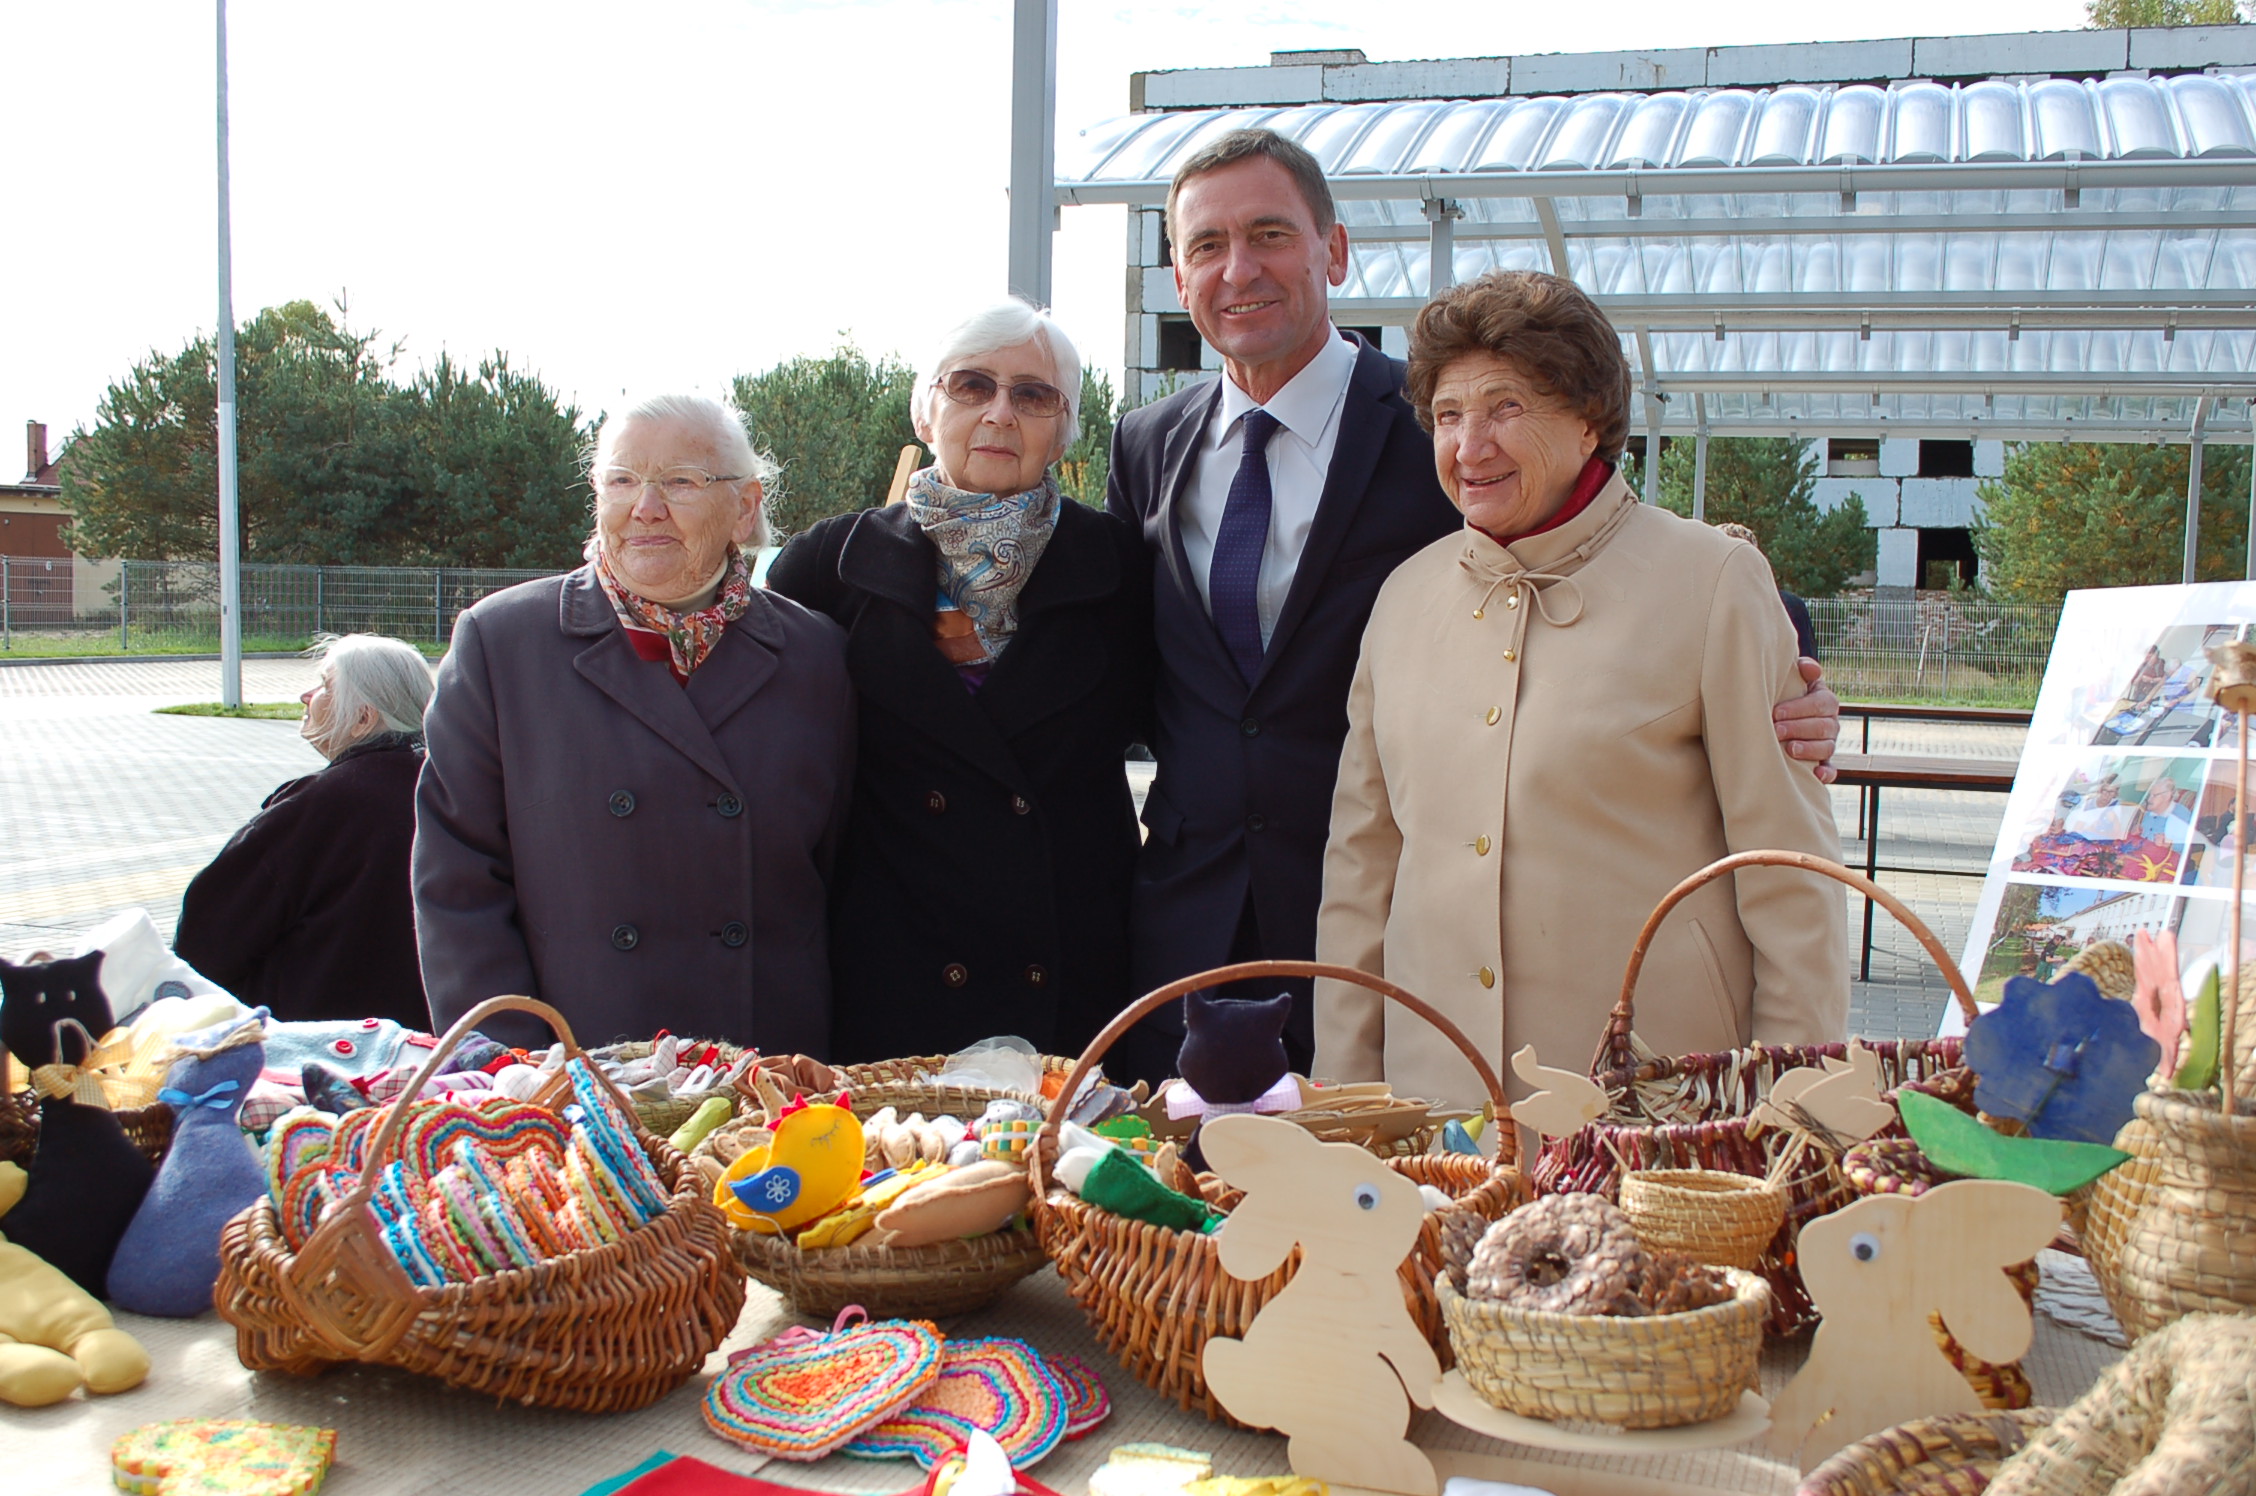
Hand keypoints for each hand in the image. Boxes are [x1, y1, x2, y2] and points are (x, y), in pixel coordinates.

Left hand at [1774, 658, 1839, 784]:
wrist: (1783, 718)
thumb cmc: (1787, 695)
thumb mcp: (1795, 680)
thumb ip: (1803, 671)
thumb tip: (1806, 667)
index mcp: (1825, 700)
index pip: (1821, 702)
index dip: (1799, 708)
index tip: (1776, 712)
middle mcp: (1830, 722)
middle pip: (1823, 725)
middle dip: (1799, 728)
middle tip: (1776, 730)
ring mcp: (1828, 743)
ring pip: (1827, 747)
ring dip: (1810, 749)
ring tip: (1790, 750)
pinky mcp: (1824, 763)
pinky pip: (1831, 769)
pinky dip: (1827, 773)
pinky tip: (1817, 775)